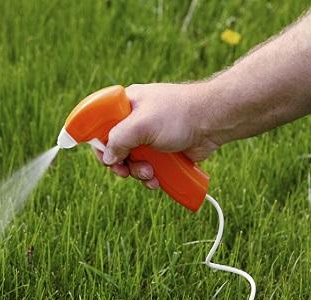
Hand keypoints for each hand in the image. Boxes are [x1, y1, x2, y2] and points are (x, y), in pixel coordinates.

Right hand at [95, 83, 222, 188]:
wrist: (213, 122)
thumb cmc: (178, 115)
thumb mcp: (141, 125)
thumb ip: (118, 140)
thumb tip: (108, 158)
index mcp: (126, 105)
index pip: (101, 124)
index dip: (99, 142)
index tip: (104, 157)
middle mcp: (135, 121)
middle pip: (115, 148)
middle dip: (120, 163)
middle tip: (125, 171)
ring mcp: (148, 137)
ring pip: (131, 161)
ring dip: (137, 172)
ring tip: (149, 173)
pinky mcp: (162, 150)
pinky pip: (147, 167)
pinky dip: (150, 176)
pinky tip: (157, 179)